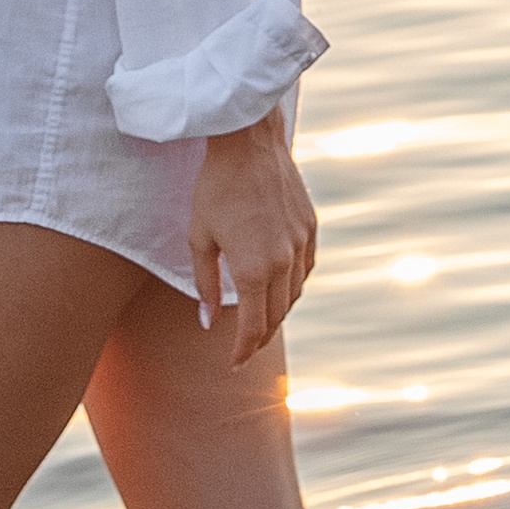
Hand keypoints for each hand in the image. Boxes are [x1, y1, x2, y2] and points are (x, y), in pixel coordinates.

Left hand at [188, 111, 316, 364]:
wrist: (248, 143)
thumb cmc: (215, 189)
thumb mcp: (199, 238)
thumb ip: (204, 284)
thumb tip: (207, 321)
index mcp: (253, 270)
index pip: (252, 327)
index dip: (242, 351)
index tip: (233, 364)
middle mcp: (283, 262)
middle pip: (276, 317)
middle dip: (259, 338)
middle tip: (244, 349)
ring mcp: (301, 244)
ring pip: (294, 296)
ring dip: (277, 314)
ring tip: (260, 322)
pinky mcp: (310, 228)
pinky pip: (305, 270)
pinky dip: (292, 287)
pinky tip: (280, 289)